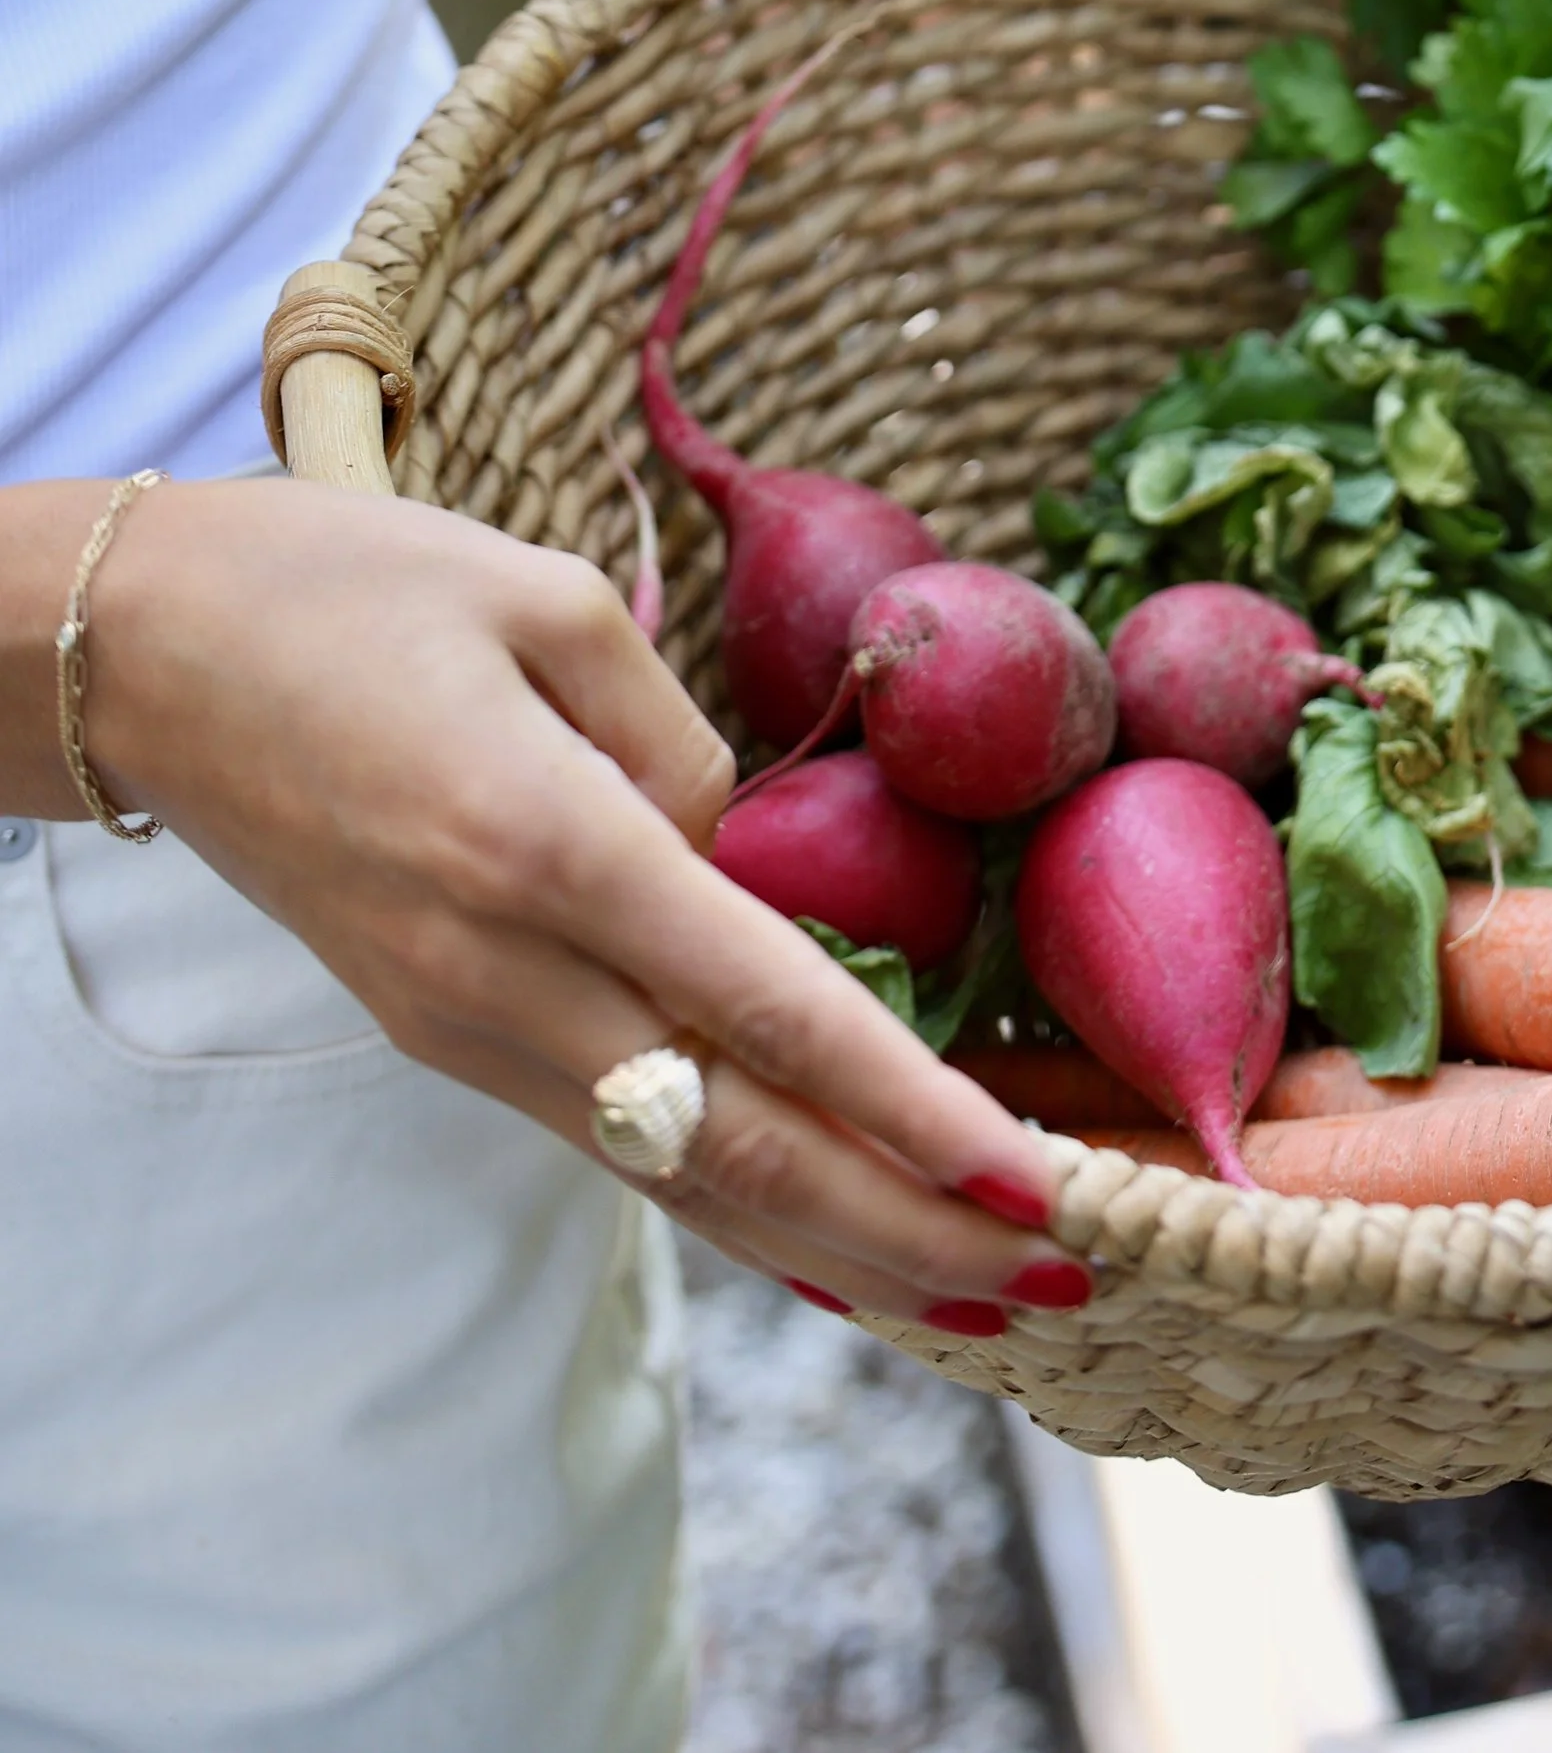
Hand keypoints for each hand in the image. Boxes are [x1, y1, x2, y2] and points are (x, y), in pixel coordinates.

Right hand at [77, 477, 1081, 1323]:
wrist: (154, 655)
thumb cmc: (356, 587)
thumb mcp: (543, 600)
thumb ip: (674, 740)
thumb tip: (745, 860)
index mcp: (546, 840)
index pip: (768, 1008)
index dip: (908, 1110)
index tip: (1029, 1179)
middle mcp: (505, 967)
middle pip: (737, 1143)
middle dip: (910, 1227)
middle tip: (1065, 1280)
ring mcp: (463, 1021)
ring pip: (679, 1175)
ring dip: (837, 1246)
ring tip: (982, 1296)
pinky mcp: (441, 1032)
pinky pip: (618, 1137)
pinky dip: (736, 1204)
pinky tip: (826, 1235)